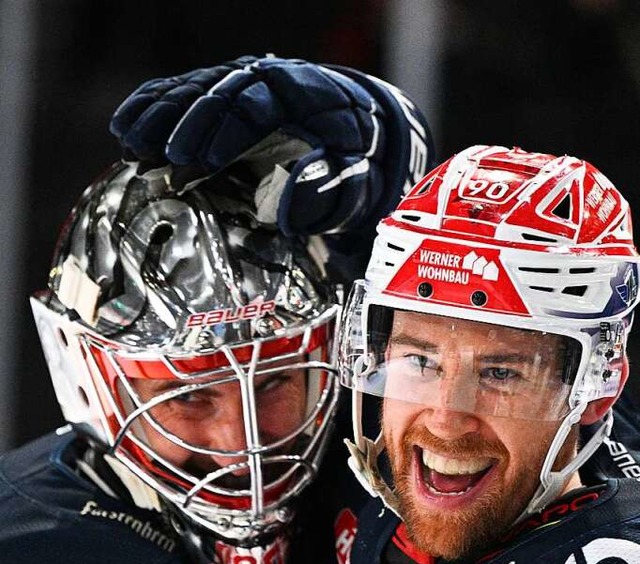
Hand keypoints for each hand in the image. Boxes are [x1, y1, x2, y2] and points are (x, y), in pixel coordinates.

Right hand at [110, 55, 433, 236]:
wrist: (359, 134)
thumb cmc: (357, 167)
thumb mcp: (357, 187)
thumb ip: (328, 195)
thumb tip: (284, 208)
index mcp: (304, 96)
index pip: (258, 105)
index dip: (227, 130)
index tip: (201, 158)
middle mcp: (268, 81)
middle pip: (219, 92)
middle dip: (186, 123)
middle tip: (157, 155)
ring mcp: (242, 85)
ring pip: (195, 89)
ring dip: (159, 115)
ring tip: (128, 142)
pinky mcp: (222, 96)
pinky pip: (182, 93)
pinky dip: (153, 106)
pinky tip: (125, 125)